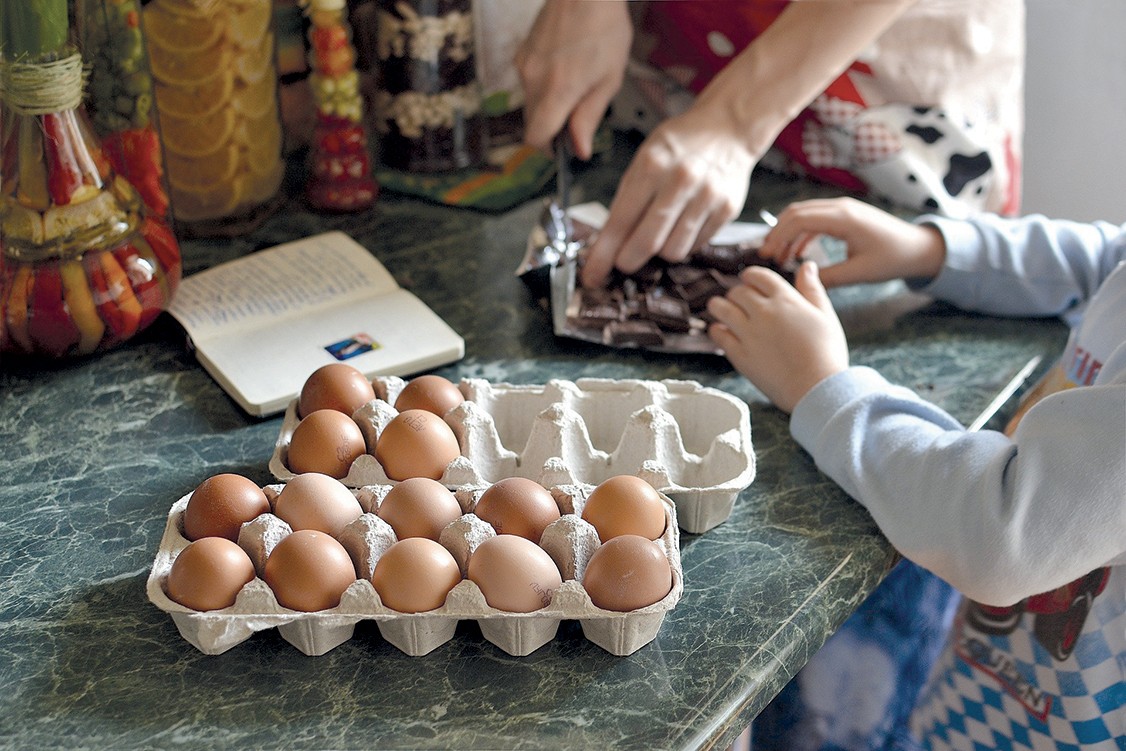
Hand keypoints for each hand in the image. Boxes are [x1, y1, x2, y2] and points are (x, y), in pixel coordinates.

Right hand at [515, 0, 631, 159]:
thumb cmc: (604, 27)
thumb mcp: (609, 78)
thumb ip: (590, 117)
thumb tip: (580, 149)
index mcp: (558, 90)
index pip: (536, 136)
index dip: (548, 149)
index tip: (562, 148)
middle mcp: (534, 80)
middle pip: (532, 122)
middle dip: (552, 127)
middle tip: (578, 114)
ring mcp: (524, 65)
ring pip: (530, 102)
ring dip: (548, 105)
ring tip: (575, 83)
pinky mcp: (521, 54)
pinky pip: (529, 82)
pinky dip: (543, 85)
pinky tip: (564, 67)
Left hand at [579, 105, 756, 287]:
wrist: (728, 128)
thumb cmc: (679, 145)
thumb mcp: (644, 158)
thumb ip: (626, 199)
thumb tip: (607, 245)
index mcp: (652, 166)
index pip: (621, 222)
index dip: (603, 255)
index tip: (592, 276)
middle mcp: (681, 181)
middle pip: (648, 244)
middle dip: (628, 261)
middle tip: (623, 262)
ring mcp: (707, 196)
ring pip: (674, 252)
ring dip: (660, 252)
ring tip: (659, 233)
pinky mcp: (727, 210)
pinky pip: (696, 246)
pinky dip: (683, 243)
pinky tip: (682, 225)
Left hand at [707, 262, 848, 412]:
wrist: (817, 388)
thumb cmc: (827, 354)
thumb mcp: (825, 316)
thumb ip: (812, 289)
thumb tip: (807, 265)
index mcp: (785, 300)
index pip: (758, 276)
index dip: (750, 276)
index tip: (749, 281)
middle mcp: (764, 312)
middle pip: (738, 291)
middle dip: (737, 293)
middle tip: (738, 301)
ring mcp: (749, 333)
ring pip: (720, 308)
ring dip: (718, 306)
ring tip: (720, 309)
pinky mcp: (739, 354)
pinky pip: (718, 334)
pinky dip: (716, 330)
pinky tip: (721, 331)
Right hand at [757, 197, 946, 287]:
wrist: (918, 247)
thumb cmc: (892, 259)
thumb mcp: (859, 273)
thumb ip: (828, 278)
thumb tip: (800, 282)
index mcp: (844, 218)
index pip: (799, 219)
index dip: (778, 236)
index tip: (766, 256)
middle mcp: (841, 207)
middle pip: (796, 212)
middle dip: (777, 233)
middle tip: (765, 256)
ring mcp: (843, 208)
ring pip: (804, 213)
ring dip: (787, 232)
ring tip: (778, 256)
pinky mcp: (845, 215)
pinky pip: (816, 219)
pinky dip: (801, 233)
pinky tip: (797, 252)